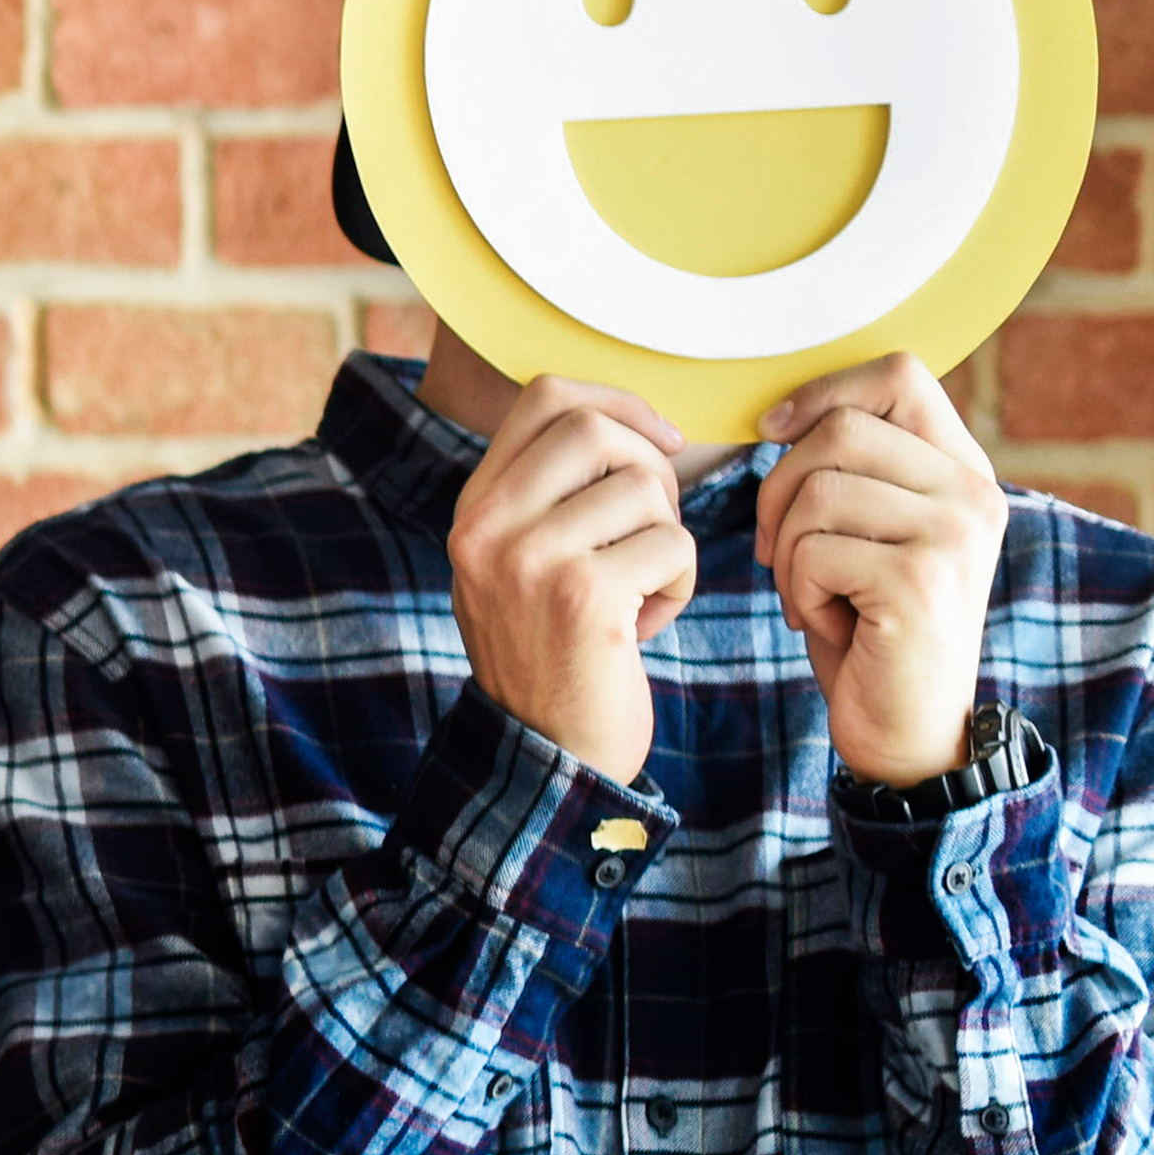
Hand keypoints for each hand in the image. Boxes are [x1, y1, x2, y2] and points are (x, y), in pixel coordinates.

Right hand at [447, 377, 696, 784]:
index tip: (658, 442)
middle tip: (649, 527)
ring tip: (642, 589)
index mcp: (473, 510)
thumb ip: (546, 495)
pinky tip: (647, 623)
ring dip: (668, 537)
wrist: (544, 756)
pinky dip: (680, 583)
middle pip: (595, 429)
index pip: (545, 399)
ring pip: (644, 489)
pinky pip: (672, 543)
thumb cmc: (553, 655)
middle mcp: (486, 527)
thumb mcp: (519, 564)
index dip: (617, 403)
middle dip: (650, 470)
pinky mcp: (583, 596)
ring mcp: (528, 560)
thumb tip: (625, 421)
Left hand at [755, 354, 1004, 789]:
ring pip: (815, 493)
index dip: (821, 394)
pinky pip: (812, 552)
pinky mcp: (922, 580)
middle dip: (778, 492)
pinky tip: (827, 623)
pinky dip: (797, 592)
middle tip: (779, 552)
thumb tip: (781, 415)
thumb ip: (855, 472)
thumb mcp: (869, 534)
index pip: (898, 375)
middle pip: (839, 432)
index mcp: (963, 470)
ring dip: (786, 552)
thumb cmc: (870, 628)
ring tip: (813, 594)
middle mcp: (974, 493)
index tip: (774, 434)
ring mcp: (955, 534)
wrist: (907, 728)